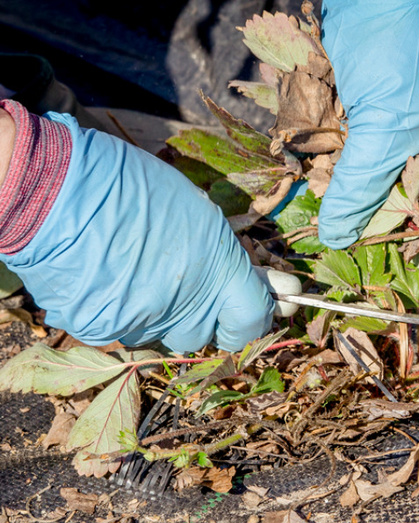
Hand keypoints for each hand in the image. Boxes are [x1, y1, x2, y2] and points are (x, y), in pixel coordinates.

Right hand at [0, 101, 273, 352]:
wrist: (55, 190)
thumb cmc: (132, 187)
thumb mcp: (199, 215)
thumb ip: (227, 257)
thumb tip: (254, 278)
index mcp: (218, 273)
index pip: (255, 319)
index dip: (257, 314)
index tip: (258, 303)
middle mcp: (186, 307)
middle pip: (208, 333)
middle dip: (207, 314)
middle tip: (194, 285)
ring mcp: (143, 323)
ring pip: (166, 335)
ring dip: (165, 314)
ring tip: (145, 274)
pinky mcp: (102, 330)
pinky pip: (126, 330)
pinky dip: (125, 311)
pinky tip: (113, 279)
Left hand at [316, 0, 418, 249]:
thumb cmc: (402, 63)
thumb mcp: (387, 132)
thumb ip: (361, 188)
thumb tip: (336, 239)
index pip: (416, 214)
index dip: (385, 234)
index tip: (348, 248)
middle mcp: (413, 147)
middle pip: (376, 193)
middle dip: (345, 201)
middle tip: (312, 216)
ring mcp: (379, 126)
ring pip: (347, 168)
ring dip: (320, 172)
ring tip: (296, 181)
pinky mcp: (348, 108)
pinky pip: (326, 139)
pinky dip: (308, 142)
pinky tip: (290, 147)